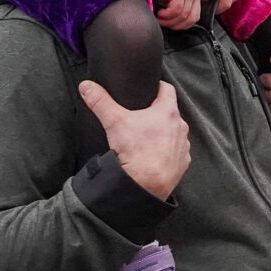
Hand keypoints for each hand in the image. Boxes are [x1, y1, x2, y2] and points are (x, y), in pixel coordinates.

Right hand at [79, 79, 190, 199]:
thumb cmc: (135, 150)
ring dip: (163, 132)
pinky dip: (166, 151)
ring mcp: (183, 145)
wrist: (146, 183)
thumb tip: (87, 86)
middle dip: (157, 112)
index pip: (167, 90)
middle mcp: (180, 127)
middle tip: (141, 114)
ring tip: (145, 137)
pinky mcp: (182, 162)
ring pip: (173, 133)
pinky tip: (153, 154)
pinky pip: (175, 152)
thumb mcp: (113, 121)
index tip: (150, 87)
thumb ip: (100, 101)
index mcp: (168, 112)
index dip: (158, 86)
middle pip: (170, 113)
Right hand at [143, 0, 201, 30]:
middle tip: (162, 23)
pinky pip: (176, 10)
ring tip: (159, 18)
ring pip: (183, 16)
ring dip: (169, 21)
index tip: (169, 24)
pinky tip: (159, 13)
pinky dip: (167, 15)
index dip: (181, 25)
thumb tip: (172, 22)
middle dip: (175, 26)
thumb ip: (175, 7)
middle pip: (191, 19)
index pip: (194, 17)